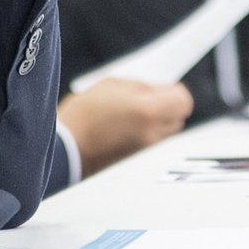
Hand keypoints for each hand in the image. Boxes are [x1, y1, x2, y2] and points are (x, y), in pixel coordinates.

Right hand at [58, 79, 192, 176]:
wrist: (64, 151)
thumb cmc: (83, 115)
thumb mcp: (112, 86)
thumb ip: (141, 86)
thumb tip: (158, 90)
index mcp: (148, 111)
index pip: (183, 101)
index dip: (174, 92)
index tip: (163, 90)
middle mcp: (152, 134)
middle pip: (178, 117)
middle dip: (166, 107)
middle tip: (144, 101)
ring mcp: (147, 152)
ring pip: (166, 132)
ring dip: (156, 122)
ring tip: (131, 116)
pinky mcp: (139, 163)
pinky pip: (153, 144)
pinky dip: (145, 135)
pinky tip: (125, 130)